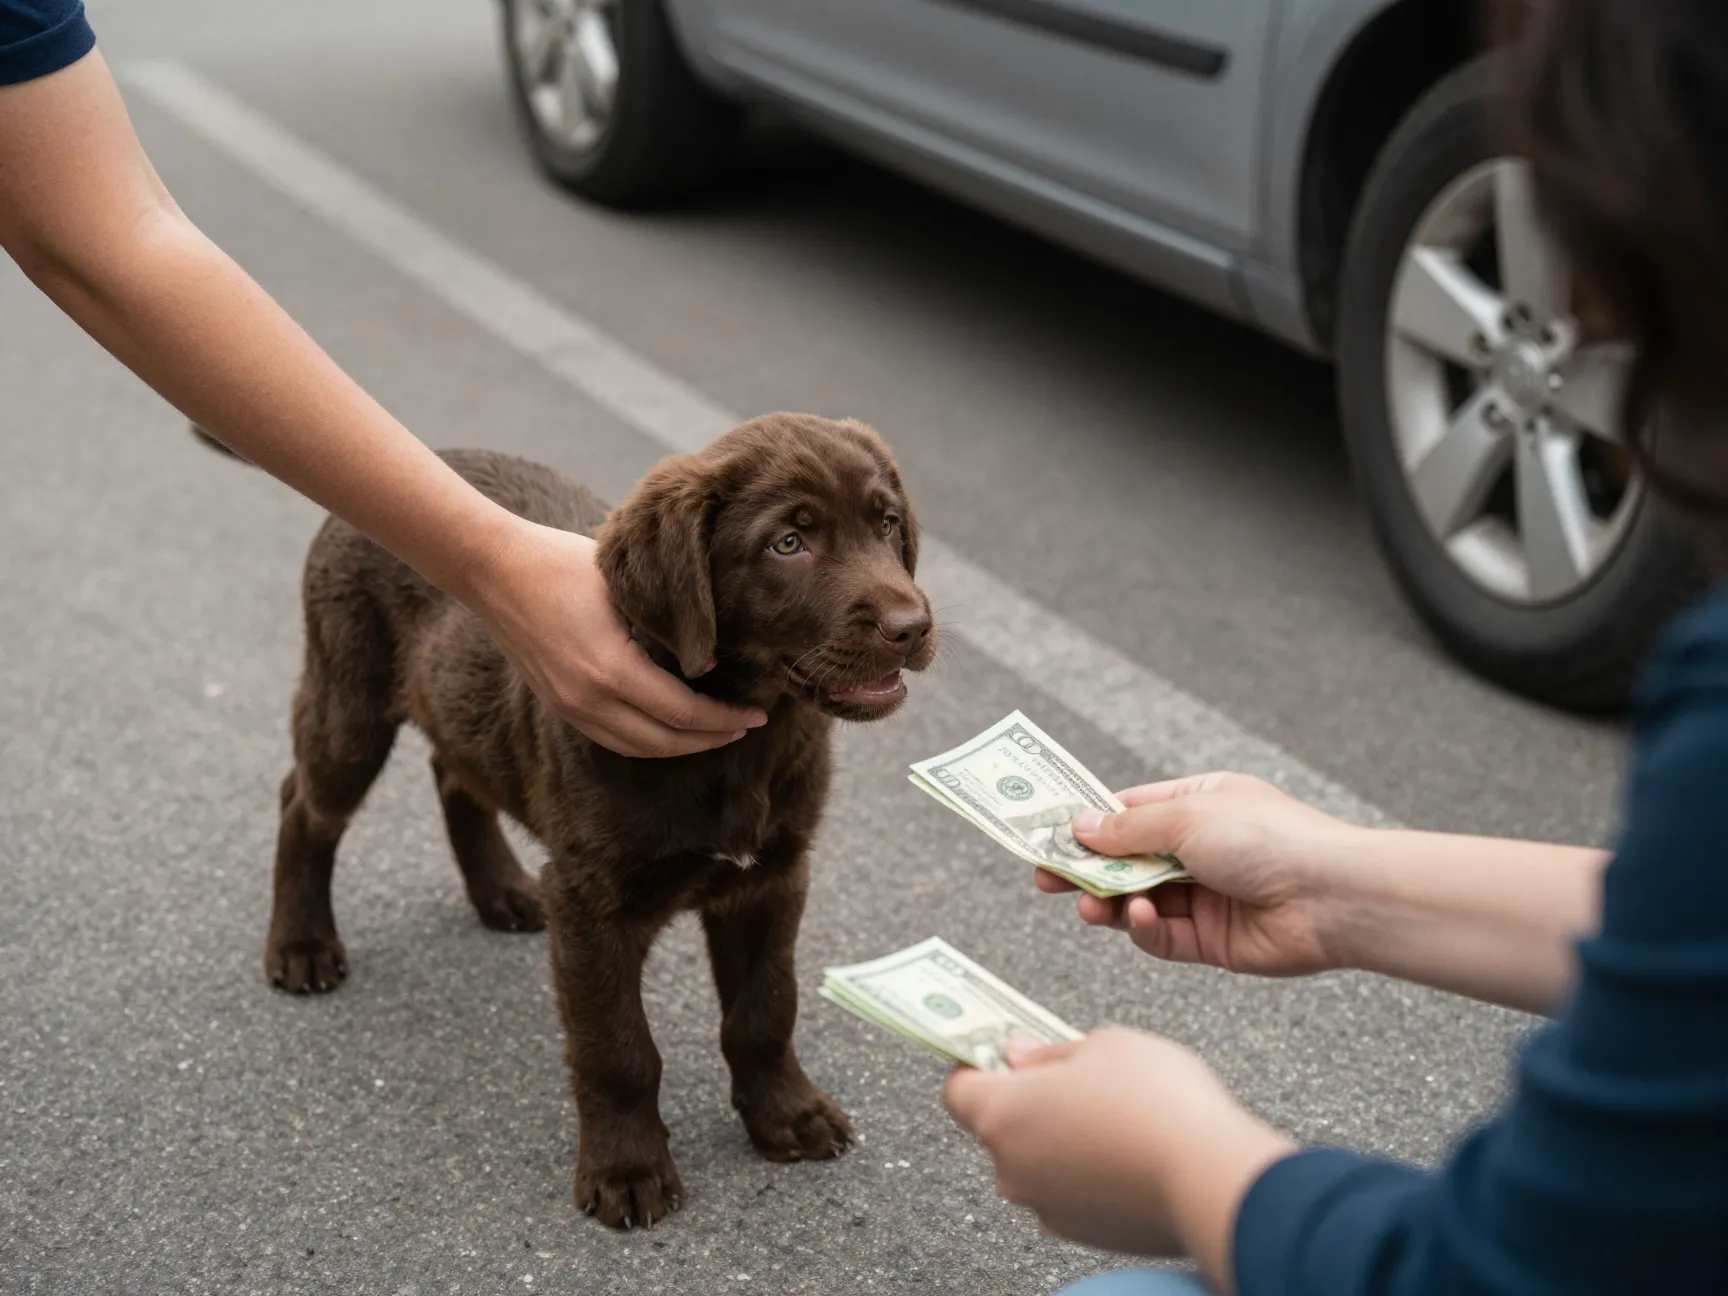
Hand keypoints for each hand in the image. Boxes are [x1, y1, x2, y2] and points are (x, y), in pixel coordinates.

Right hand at [472, 519, 764, 757]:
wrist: (493, 569)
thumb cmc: (560, 561)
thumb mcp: (624, 582)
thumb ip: (667, 617)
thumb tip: (715, 641)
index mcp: (610, 670)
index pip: (684, 712)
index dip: (726, 718)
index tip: (758, 711)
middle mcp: (588, 700)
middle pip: (665, 741)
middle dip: (712, 738)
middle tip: (748, 726)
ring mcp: (570, 707)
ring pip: (638, 748)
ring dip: (682, 746)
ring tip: (717, 731)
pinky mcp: (559, 705)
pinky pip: (613, 739)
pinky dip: (649, 741)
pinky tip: (673, 727)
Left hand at [945, 1029, 1293, 1272]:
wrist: (1213, 1180)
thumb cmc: (1155, 1101)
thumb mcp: (1103, 1044)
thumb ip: (1050, 1051)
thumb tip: (1022, 1058)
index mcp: (1003, 1115)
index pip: (958, 1090)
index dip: (976, 1065)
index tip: (1001, 1050)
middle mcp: (1011, 1170)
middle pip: (1002, 1127)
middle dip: (1031, 1099)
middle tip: (1076, 1075)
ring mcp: (1047, 1208)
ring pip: (1039, 1160)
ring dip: (1063, 1136)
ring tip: (1116, 1113)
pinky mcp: (1084, 1235)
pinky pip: (1072, 1190)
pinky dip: (1090, 1171)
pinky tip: (1131, 1150)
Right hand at [1047, 773, 1359, 976]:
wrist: (1330, 897)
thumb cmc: (1268, 839)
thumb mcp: (1187, 818)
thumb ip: (1128, 829)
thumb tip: (1080, 827)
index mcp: (1200, 805)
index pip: (1132, 811)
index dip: (1090, 824)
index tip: (1047, 835)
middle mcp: (1201, 849)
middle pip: (1127, 861)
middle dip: (1088, 870)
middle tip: (1047, 879)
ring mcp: (1206, 896)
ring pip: (1138, 901)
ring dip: (1110, 903)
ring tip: (1090, 906)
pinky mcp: (1212, 941)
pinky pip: (1163, 936)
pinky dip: (1146, 929)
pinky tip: (1140, 919)